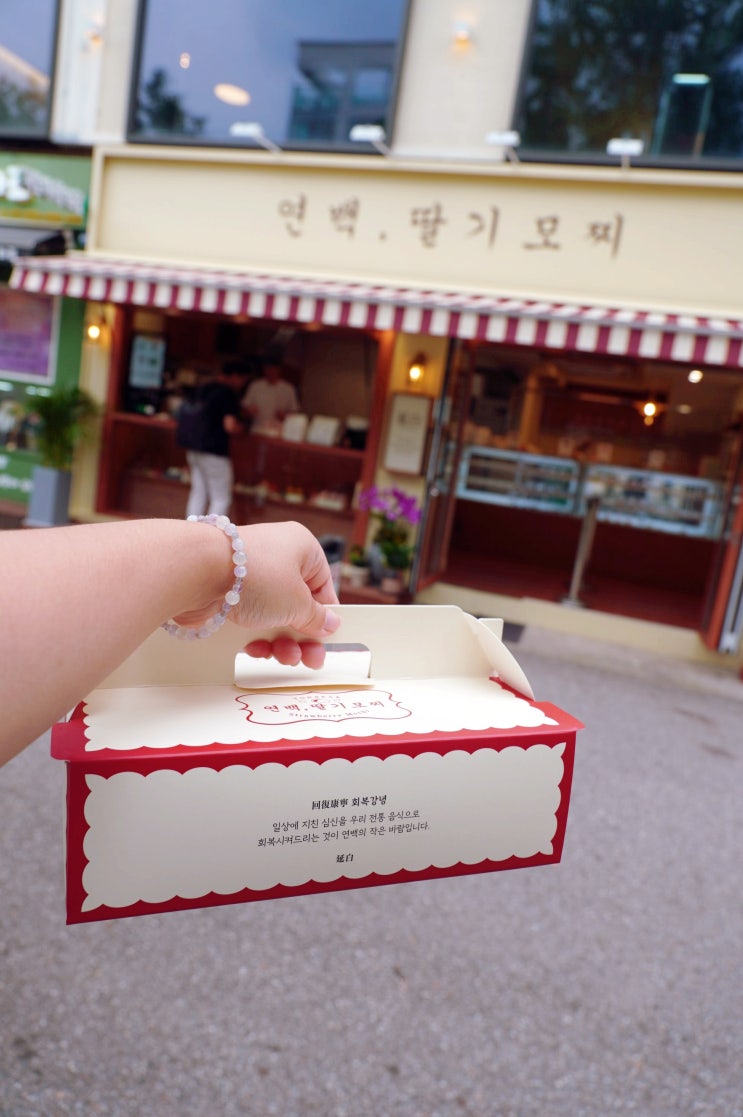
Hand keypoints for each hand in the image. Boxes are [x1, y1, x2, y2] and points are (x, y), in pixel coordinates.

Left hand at [174, 521, 339, 667]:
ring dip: (280, 642)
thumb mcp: (297, 603)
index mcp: (302, 549)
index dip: (325, 616)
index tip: (326, 640)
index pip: (323, 587)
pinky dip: (256, 637)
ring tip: (281, 656)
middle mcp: (277, 558)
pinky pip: (251, 619)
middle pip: (298, 605)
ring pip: (274, 616)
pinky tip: (254, 649)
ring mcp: (252, 576)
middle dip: (302, 636)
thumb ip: (316, 618)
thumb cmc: (254, 575)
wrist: (197, 573)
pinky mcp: (229, 592)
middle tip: (308, 660)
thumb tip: (330, 624)